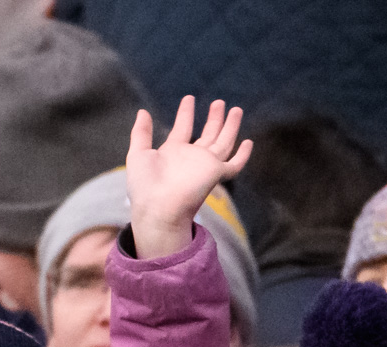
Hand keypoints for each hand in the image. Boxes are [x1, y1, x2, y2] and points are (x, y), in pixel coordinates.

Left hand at [126, 96, 250, 258]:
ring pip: (223, 142)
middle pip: (207, 135)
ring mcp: (205, 165)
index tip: (189, 99)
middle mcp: (191, 158)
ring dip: (230, 126)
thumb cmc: (144, 186)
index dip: (186, 114)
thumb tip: (143, 111)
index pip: (182, 129)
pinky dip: (242, 155)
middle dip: (214, 119)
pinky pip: (234, 164)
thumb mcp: (138, 154)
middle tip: (219, 102)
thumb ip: (141, 133)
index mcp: (173, 152)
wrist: (157, 207)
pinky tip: (248, 142)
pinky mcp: (216, 173)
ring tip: (236, 109)